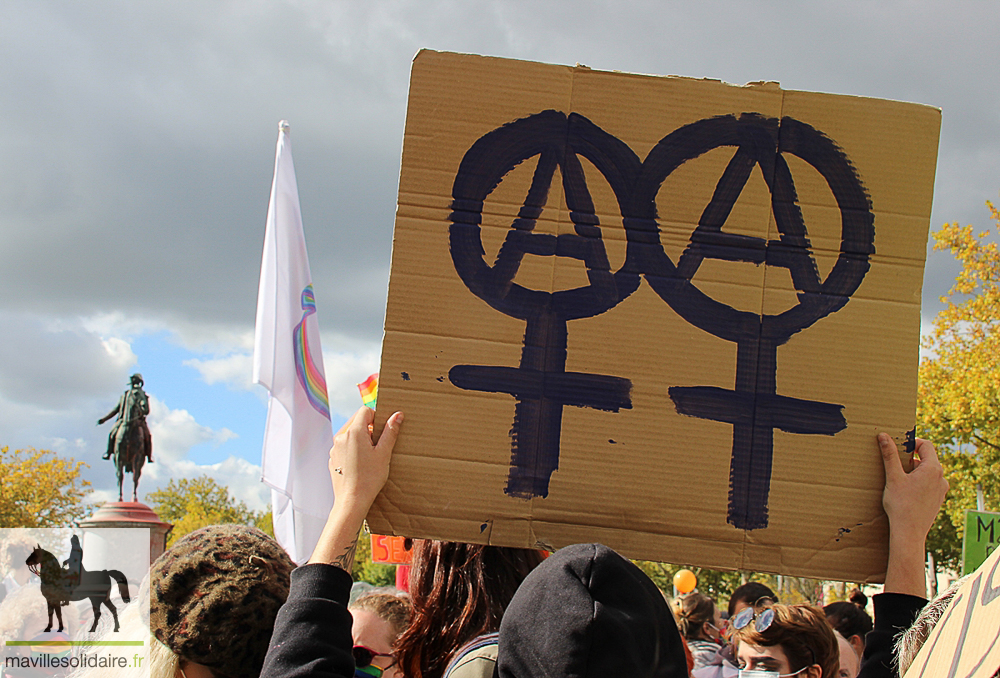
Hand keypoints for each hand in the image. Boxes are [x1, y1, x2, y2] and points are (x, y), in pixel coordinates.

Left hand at [329, 406, 402, 509]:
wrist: (352, 501)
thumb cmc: (369, 478)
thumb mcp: (384, 453)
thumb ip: (390, 432)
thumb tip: (398, 415)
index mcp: (353, 432)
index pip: (365, 411)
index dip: (376, 417)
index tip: (382, 431)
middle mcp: (341, 437)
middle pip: (356, 421)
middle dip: (369, 429)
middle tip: (378, 446)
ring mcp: (335, 448)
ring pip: (350, 434)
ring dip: (361, 439)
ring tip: (369, 457)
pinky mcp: (333, 458)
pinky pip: (344, 446)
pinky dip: (353, 449)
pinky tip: (360, 464)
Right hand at [878, 432, 948, 595]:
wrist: (909, 533)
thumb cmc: (901, 504)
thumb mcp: (893, 477)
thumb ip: (890, 455)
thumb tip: (884, 436)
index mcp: (933, 469)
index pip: (926, 445)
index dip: (912, 442)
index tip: (898, 447)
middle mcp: (941, 478)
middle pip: (927, 459)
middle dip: (910, 458)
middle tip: (894, 464)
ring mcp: (941, 490)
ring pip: (928, 472)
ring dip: (914, 471)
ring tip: (898, 480)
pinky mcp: (938, 500)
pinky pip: (930, 484)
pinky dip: (918, 483)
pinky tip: (905, 492)